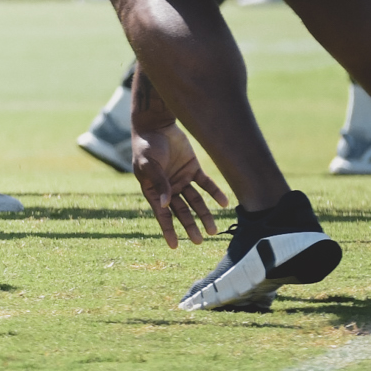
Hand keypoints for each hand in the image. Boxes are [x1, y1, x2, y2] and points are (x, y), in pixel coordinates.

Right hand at [132, 122, 226, 248]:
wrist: (156, 125)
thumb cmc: (145, 145)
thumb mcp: (149, 164)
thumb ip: (159, 183)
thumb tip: (166, 205)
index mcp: (154, 190)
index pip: (162, 214)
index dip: (168, 230)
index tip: (175, 245)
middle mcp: (169, 188)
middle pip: (181, 211)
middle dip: (190, 226)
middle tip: (199, 240)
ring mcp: (182, 179)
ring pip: (195, 202)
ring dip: (204, 215)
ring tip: (213, 230)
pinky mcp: (193, 169)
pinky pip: (206, 185)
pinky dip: (215, 193)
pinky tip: (224, 203)